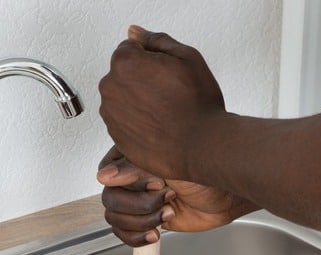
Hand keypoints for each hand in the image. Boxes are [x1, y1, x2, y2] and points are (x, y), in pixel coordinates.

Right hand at [97, 147, 257, 245]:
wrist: (224, 197)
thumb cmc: (204, 172)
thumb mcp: (167, 163)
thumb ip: (134, 168)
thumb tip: (104, 176)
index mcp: (130, 158)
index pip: (106, 175)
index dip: (131, 185)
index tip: (158, 183)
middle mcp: (131, 180)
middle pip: (111, 201)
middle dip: (141, 206)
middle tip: (167, 198)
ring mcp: (138, 201)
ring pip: (116, 219)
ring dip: (144, 221)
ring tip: (168, 212)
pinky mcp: (146, 220)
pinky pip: (125, 234)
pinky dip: (138, 237)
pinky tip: (156, 232)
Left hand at [99, 25, 224, 180]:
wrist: (202, 147)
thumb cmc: (198, 106)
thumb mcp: (188, 58)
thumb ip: (157, 40)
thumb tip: (136, 34)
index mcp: (125, 63)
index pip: (130, 49)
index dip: (151, 60)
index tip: (168, 74)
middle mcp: (111, 88)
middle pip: (123, 75)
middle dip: (142, 81)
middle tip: (169, 95)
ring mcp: (112, 116)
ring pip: (123, 101)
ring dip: (138, 103)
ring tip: (165, 114)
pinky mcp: (118, 139)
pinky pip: (125, 124)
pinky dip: (138, 124)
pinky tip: (159, 128)